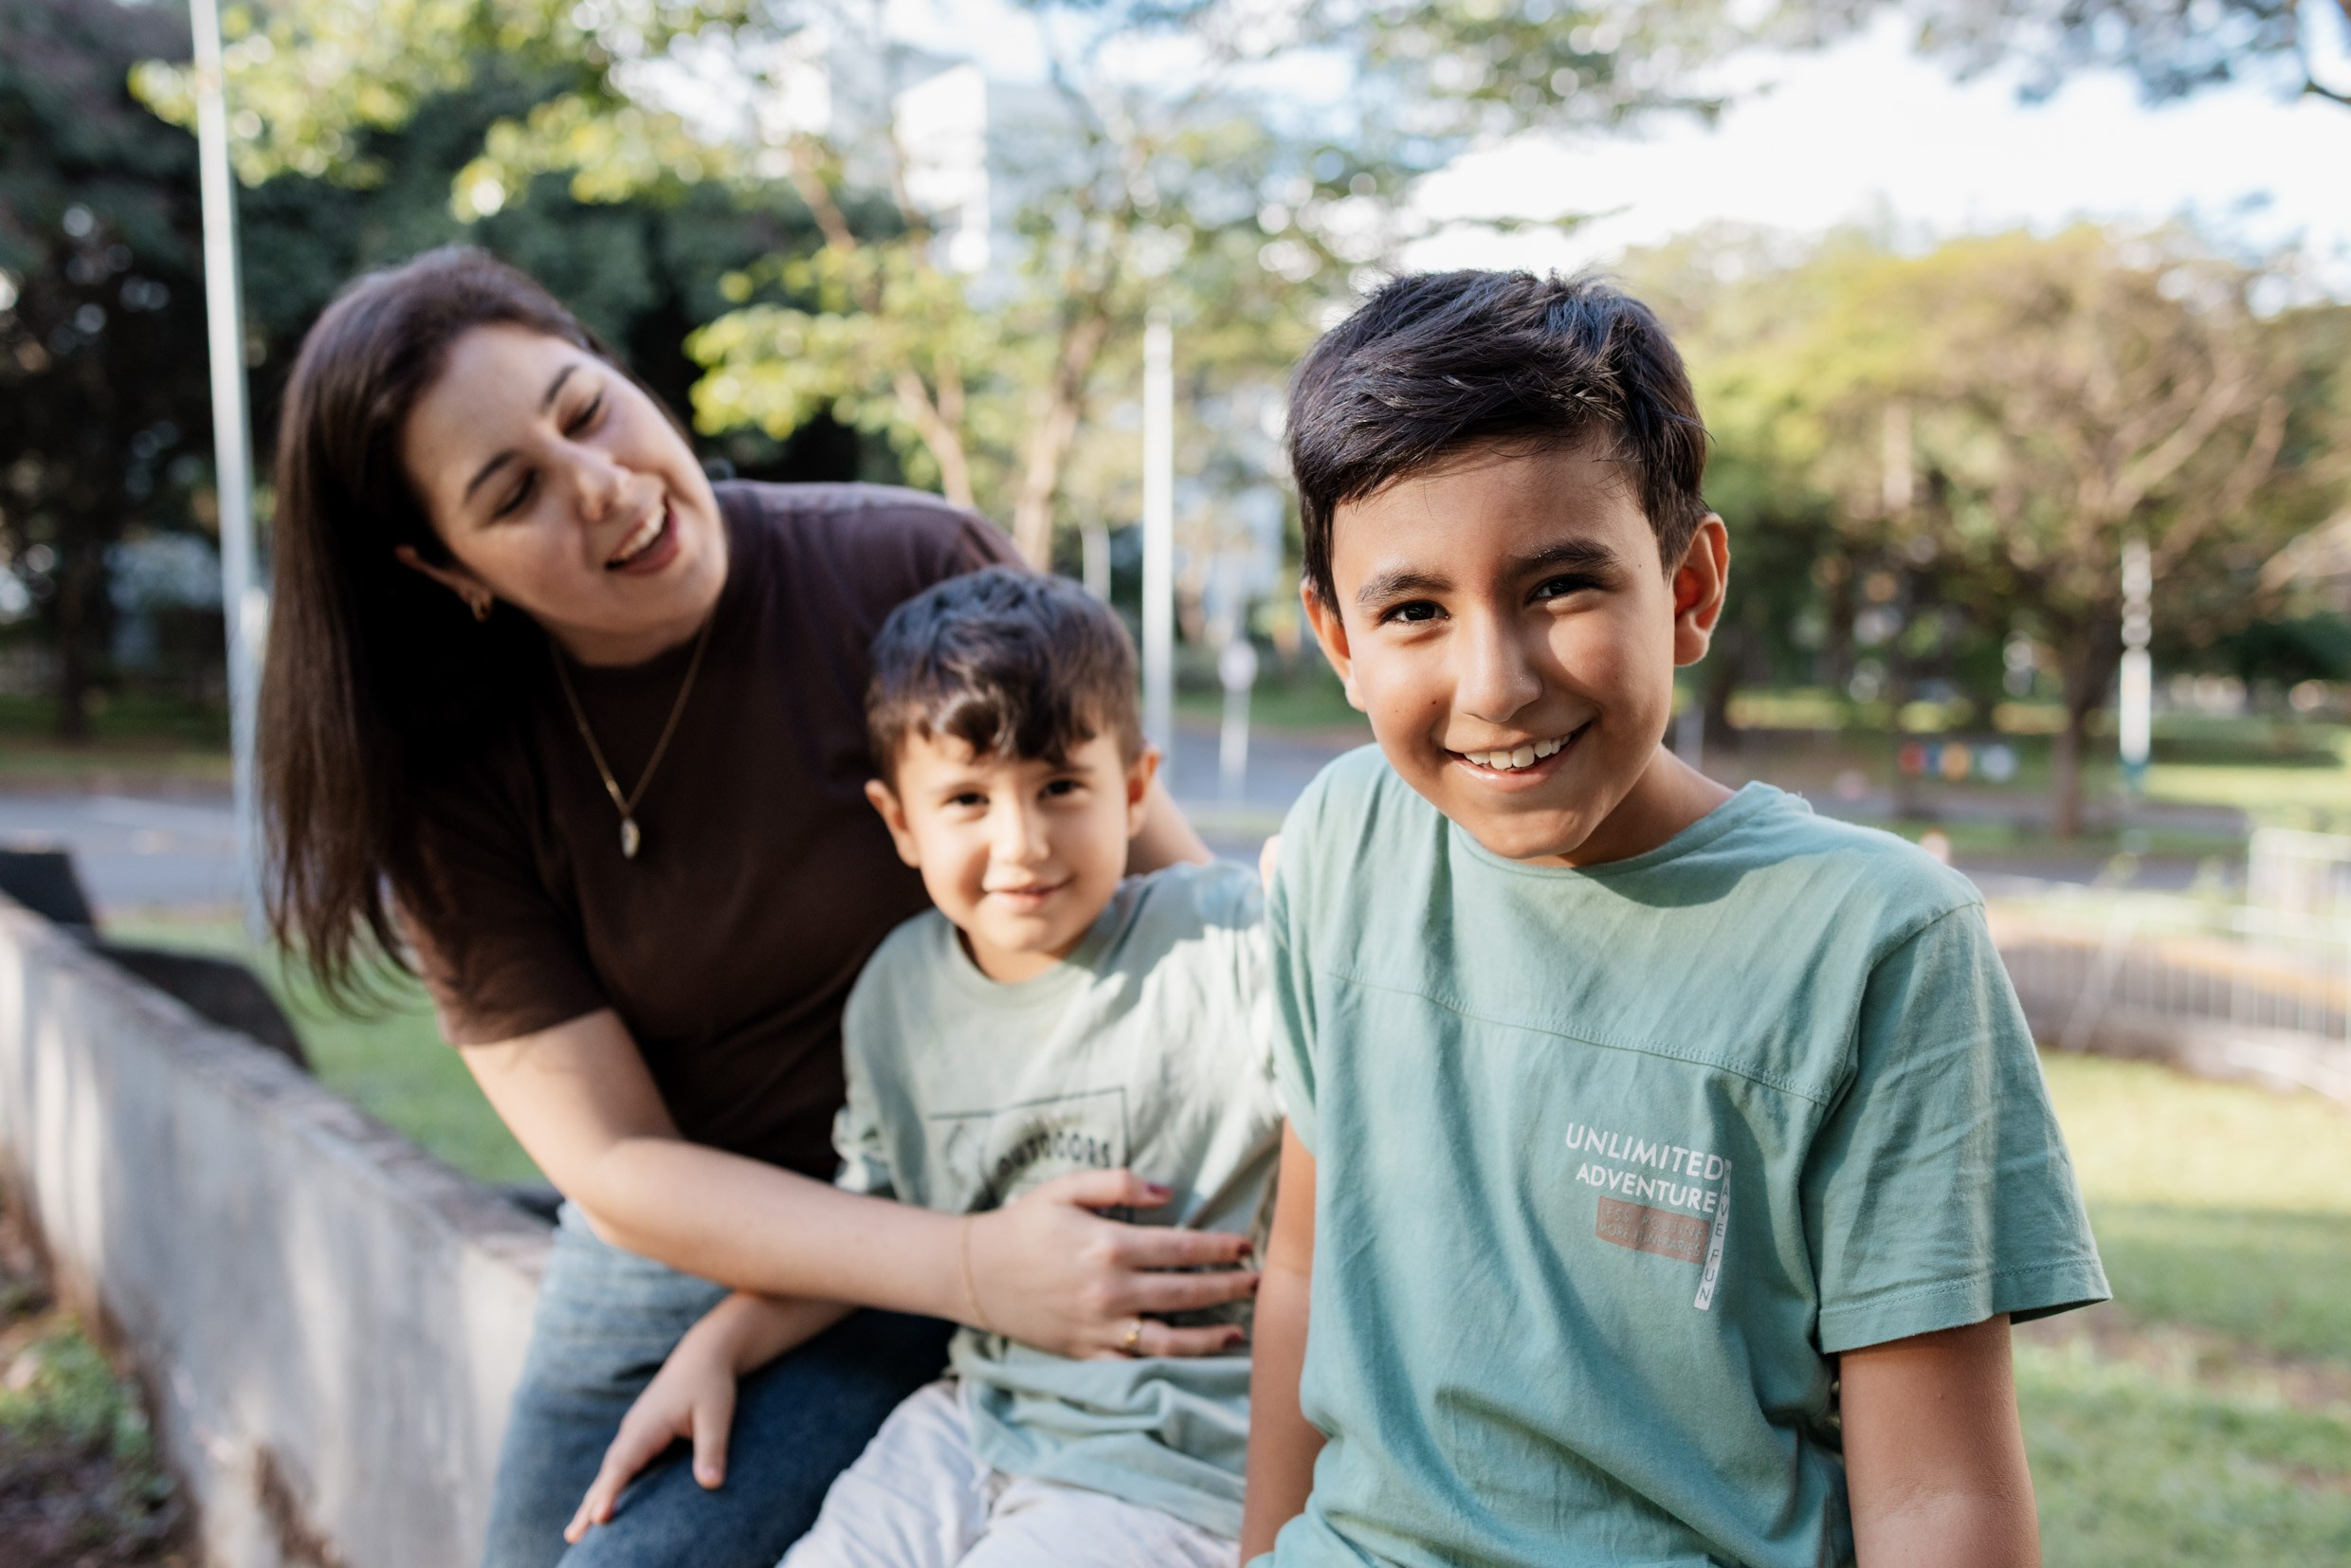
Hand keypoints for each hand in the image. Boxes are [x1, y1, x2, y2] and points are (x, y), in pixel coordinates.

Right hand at [564, 1333, 737, 1541]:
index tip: (599, 1517)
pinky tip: (604, 1505)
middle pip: (609, 1472)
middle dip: (590, 1504)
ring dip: (594, 1498)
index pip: (624, 1464)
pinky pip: (620, 1466)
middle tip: (574, 1536)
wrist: (703, 1356)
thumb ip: (712, 1449)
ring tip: (578, 1532)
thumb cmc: (710, 1383)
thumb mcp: (717, 1414)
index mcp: (647, 1425)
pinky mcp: (641, 1436)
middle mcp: (634, 1430)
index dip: (611, 1491)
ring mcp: (634, 1433)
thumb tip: (711, 1485)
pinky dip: (608, 1486)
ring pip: (611, 1470)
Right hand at [965, 1168, 1256, 1359]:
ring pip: (1169, 1340)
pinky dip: (1170, 1362)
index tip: (1245, 1245)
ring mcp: (1099, 1328)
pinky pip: (1137, 1363)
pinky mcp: (1086, 1352)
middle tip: (1259, 1282)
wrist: (975, 1272)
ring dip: (1210, 1336)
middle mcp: (1109, 1291)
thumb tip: (1169, 1192)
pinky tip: (1193, 1355)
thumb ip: (1119, 1183)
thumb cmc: (1024, 1223)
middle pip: (1185, 1293)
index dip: (1219, 1247)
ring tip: (1239, 1331)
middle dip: (1228, 1288)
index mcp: (1108, 1246)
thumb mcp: (1066, 1188)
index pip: (1181, 1247)